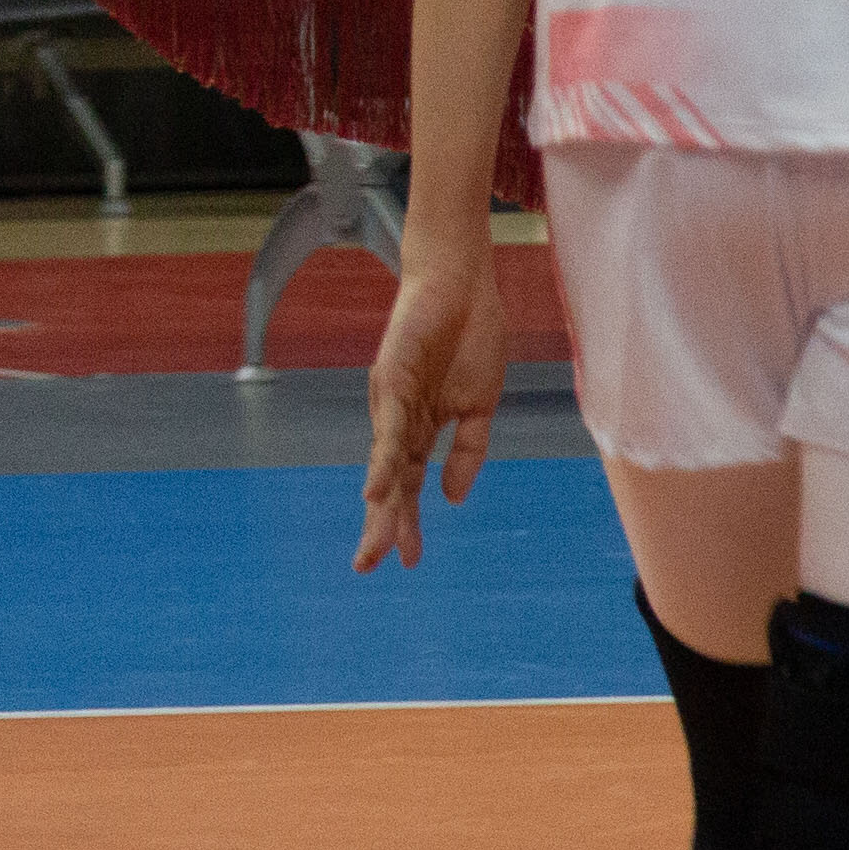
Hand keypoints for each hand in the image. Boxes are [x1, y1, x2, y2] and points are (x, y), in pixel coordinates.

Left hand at [356, 253, 512, 570]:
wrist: (464, 282)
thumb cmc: (471, 336)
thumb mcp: (480, 406)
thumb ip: (468, 450)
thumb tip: (453, 498)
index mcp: (423, 427)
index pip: (410, 483)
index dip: (407, 520)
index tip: (408, 560)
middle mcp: (401, 419)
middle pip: (390, 482)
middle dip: (381, 526)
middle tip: (368, 567)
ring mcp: (394, 400)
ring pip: (385, 463)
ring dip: (379, 506)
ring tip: (370, 545)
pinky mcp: (394, 379)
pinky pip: (390, 428)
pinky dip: (384, 461)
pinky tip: (376, 489)